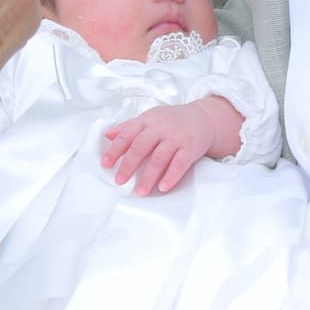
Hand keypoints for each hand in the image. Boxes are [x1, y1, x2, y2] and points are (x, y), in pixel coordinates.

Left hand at [101, 96, 243, 195]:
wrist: (204, 117)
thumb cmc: (172, 120)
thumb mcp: (150, 118)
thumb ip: (128, 126)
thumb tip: (107, 135)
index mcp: (147, 120)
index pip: (127, 134)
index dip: (115, 150)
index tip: (105, 164)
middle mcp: (161, 127)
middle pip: (140, 147)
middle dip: (128, 165)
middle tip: (119, 181)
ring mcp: (176, 137)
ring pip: (159, 158)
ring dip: (148, 177)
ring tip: (140, 191)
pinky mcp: (191, 147)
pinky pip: (180, 163)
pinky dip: (171, 176)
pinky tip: (163, 187)